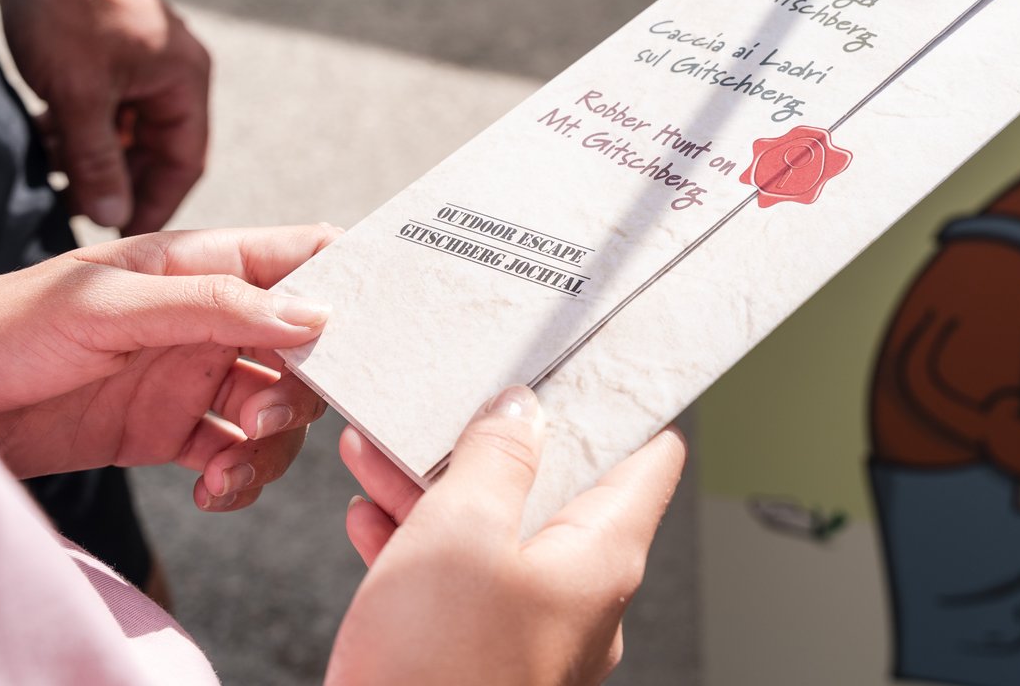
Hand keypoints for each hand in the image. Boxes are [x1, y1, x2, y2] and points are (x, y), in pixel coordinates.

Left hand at [0, 0, 210, 234]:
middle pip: (154, 149)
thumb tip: (111, 217)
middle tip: (75, 211)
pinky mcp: (101, 54)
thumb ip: (98, 161)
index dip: (155, 203)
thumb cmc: (67, 4)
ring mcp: (136, 63)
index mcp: (184, 82)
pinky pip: (98, 109)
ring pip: (122, 131)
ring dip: (92, 157)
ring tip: (54, 178)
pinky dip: (76, 131)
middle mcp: (170, 75)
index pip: (184, 163)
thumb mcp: (79, 96)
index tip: (119, 236)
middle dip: (117, 182)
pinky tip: (45, 141)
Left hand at [0, 226, 337, 509]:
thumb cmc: (1, 326)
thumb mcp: (108, 307)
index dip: (356, 279)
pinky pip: (234, 454)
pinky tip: (210, 491)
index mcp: (200, 262)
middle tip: (270, 419)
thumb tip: (313, 313)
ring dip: (270, 446)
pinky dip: (238, 477)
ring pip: (276, 408)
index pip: (305, 254)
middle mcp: (207, 316)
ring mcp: (190, 374)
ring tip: (227, 473)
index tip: (386, 323)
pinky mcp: (167, 430)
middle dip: (307, 387)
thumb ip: (212, 307)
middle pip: (305, 345)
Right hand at [329, 387, 686, 685]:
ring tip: (381, 446)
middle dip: (496, 442)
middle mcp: (581, 595)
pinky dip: (420, 545)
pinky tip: (370, 517)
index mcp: (602, 556)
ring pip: (498, 535)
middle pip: (557, 492)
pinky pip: (461, 584)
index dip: (623, 403)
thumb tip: (520, 409)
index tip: (589, 364)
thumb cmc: (439, 672)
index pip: (648, 459)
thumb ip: (496, 459)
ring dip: (439, 488)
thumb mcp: (461, 533)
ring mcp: (533, 630)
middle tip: (457, 400)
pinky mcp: (482, 656)